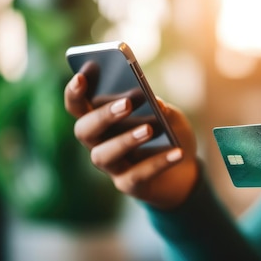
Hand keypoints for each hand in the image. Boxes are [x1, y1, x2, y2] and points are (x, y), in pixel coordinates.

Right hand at [64, 72, 197, 208]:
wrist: (185, 172)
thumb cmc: (170, 136)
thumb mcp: (172, 118)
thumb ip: (163, 108)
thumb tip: (156, 103)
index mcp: (101, 120)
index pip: (77, 106)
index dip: (74, 92)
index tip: (82, 76)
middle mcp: (98, 143)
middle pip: (84, 129)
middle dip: (103, 115)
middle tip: (128, 104)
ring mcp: (111, 166)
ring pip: (103, 154)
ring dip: (125, 140)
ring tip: (149, 129)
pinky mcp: (128, 185)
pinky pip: (138, 174)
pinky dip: (158, 162)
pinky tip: (177, 152)